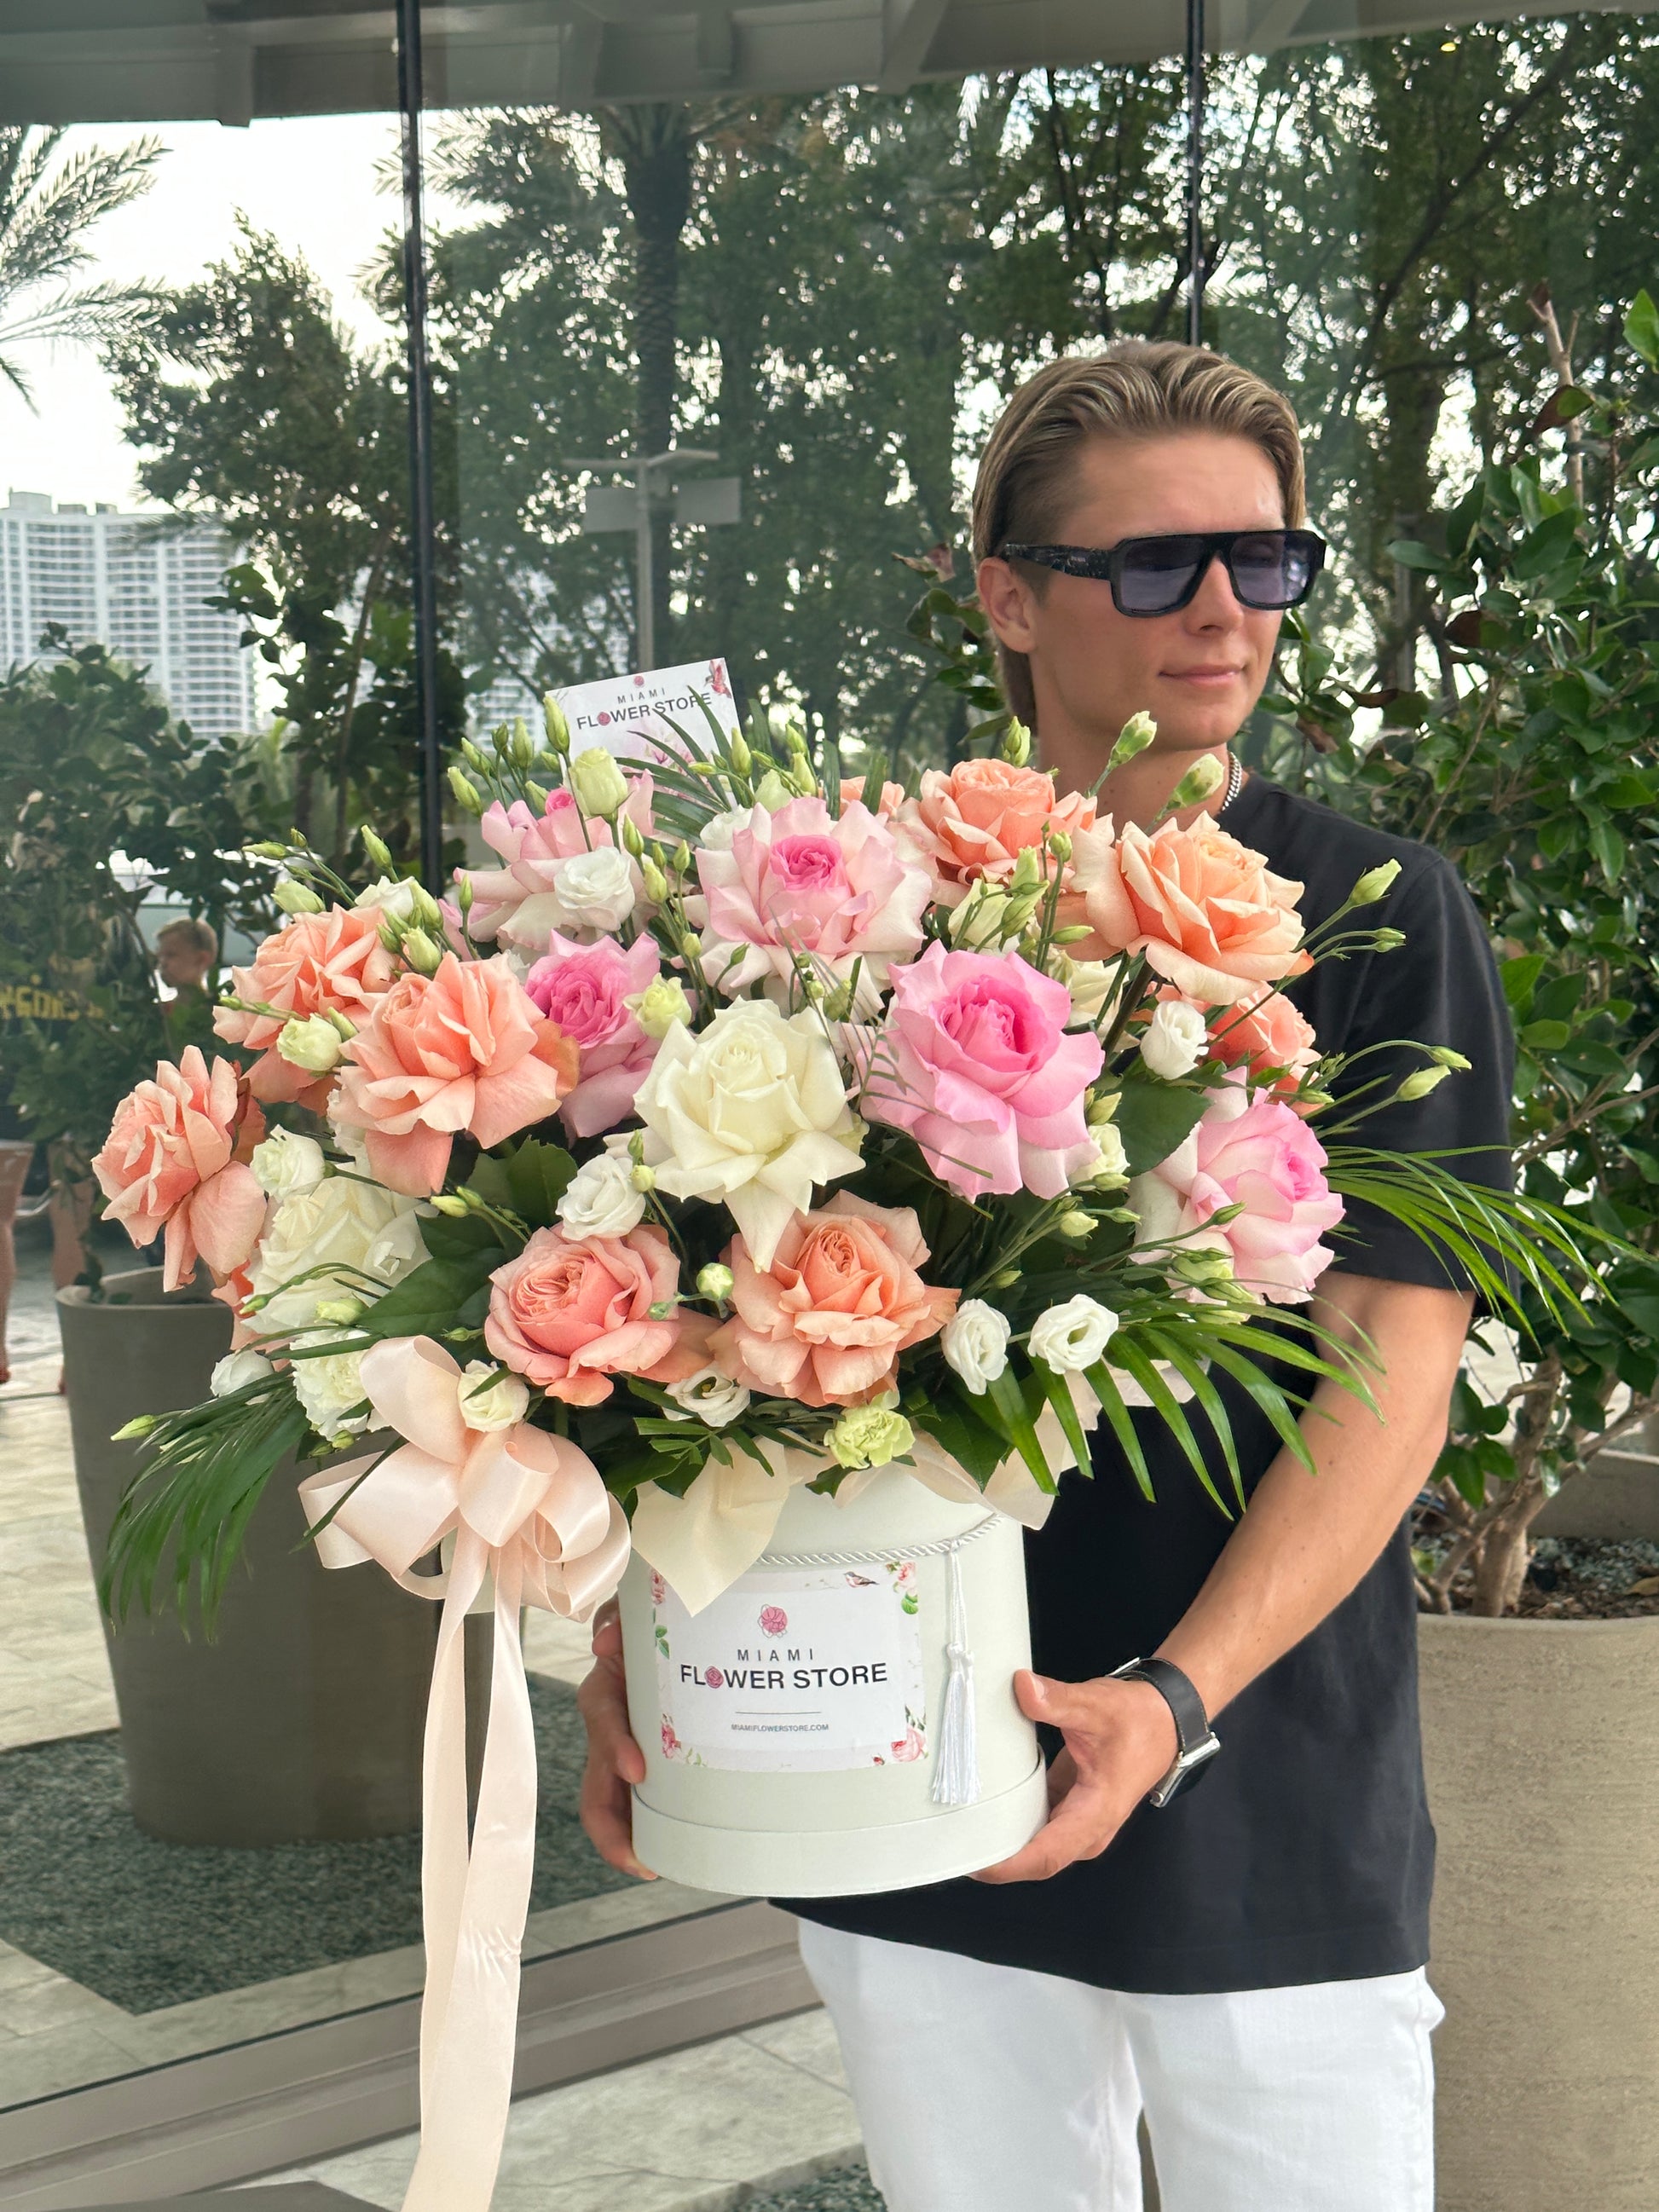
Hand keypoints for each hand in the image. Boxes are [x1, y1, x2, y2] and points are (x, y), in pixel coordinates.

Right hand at [576, 1600, 655, 1879]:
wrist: (691, 1620)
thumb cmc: (660, 1614)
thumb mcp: (636, 1608)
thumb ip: (619, 1616)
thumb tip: (605, 1643)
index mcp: (612, 1685)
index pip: (601, 1717)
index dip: (613, 1747)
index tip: (637, 1771)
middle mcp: (616, 1722)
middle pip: (598, 1780)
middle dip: (610, 1822)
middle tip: (636, 1855)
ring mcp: (631, 1744)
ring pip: (613, 1799)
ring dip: (623, 1836)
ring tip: (647, 1865)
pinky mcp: (655, 1760)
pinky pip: (641, 1803)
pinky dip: (645, 1830)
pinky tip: (664, 1855)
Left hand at [973, 1669, 1177, 1883]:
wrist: (1164, 1718)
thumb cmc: (1135, 1718)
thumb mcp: (1096, 1705)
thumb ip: (1057, 1700)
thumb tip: (1021, 1687)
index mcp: (1094, 1815)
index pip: (1045, 1856)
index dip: (1005, 1864)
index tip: (969, 1859)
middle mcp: (1085, 1830)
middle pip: (1034, 1859)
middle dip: (994, 1856)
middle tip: (949, 1839)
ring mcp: (1077, 1822)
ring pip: (1034, 1845)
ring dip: (1000, 1838)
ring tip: (955, 1824)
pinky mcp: (1069, 1808)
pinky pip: (1036, 1825)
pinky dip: (1010, 1819)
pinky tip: (982, 1802)